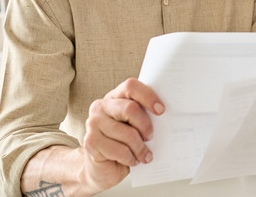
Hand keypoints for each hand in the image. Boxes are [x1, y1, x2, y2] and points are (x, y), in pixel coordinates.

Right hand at [80, 78, 164, 192]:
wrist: (103, 169)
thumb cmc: (124, 144)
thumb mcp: (135, 126)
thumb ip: (143, 115)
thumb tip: (165, 115)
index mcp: (114, 97)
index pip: (131, 87)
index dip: (148, 96)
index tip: (161, 110)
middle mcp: (100, 107)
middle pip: (130, 109)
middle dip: (145, 126)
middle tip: (150, 137)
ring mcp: (93, 124)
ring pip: (128, 133)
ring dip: (140, 148)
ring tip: (144, 155)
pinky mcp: (91, 142)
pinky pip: (120, 150)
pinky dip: (131, 158)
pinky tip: (131, 160)